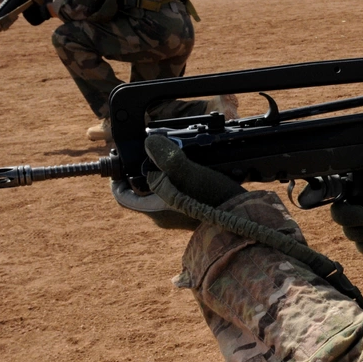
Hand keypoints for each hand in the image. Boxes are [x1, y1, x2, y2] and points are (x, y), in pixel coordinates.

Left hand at [111, 135, 245, 229]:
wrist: (244, 219)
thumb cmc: (212, 201)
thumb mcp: (186, 174)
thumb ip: (166, 157)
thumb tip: (150, 142)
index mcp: (153, 209)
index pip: (122, 194)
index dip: (118, 176)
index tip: (123, 159)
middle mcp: (163, 214)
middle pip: (142, 188)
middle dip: (144, 168)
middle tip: (151, 150)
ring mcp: (179, 213)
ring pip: (162, 188)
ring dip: (164, 171)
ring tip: (172, 153)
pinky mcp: (194, 209)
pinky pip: (179, 191)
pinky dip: (180, 177)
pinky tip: (191, 164)